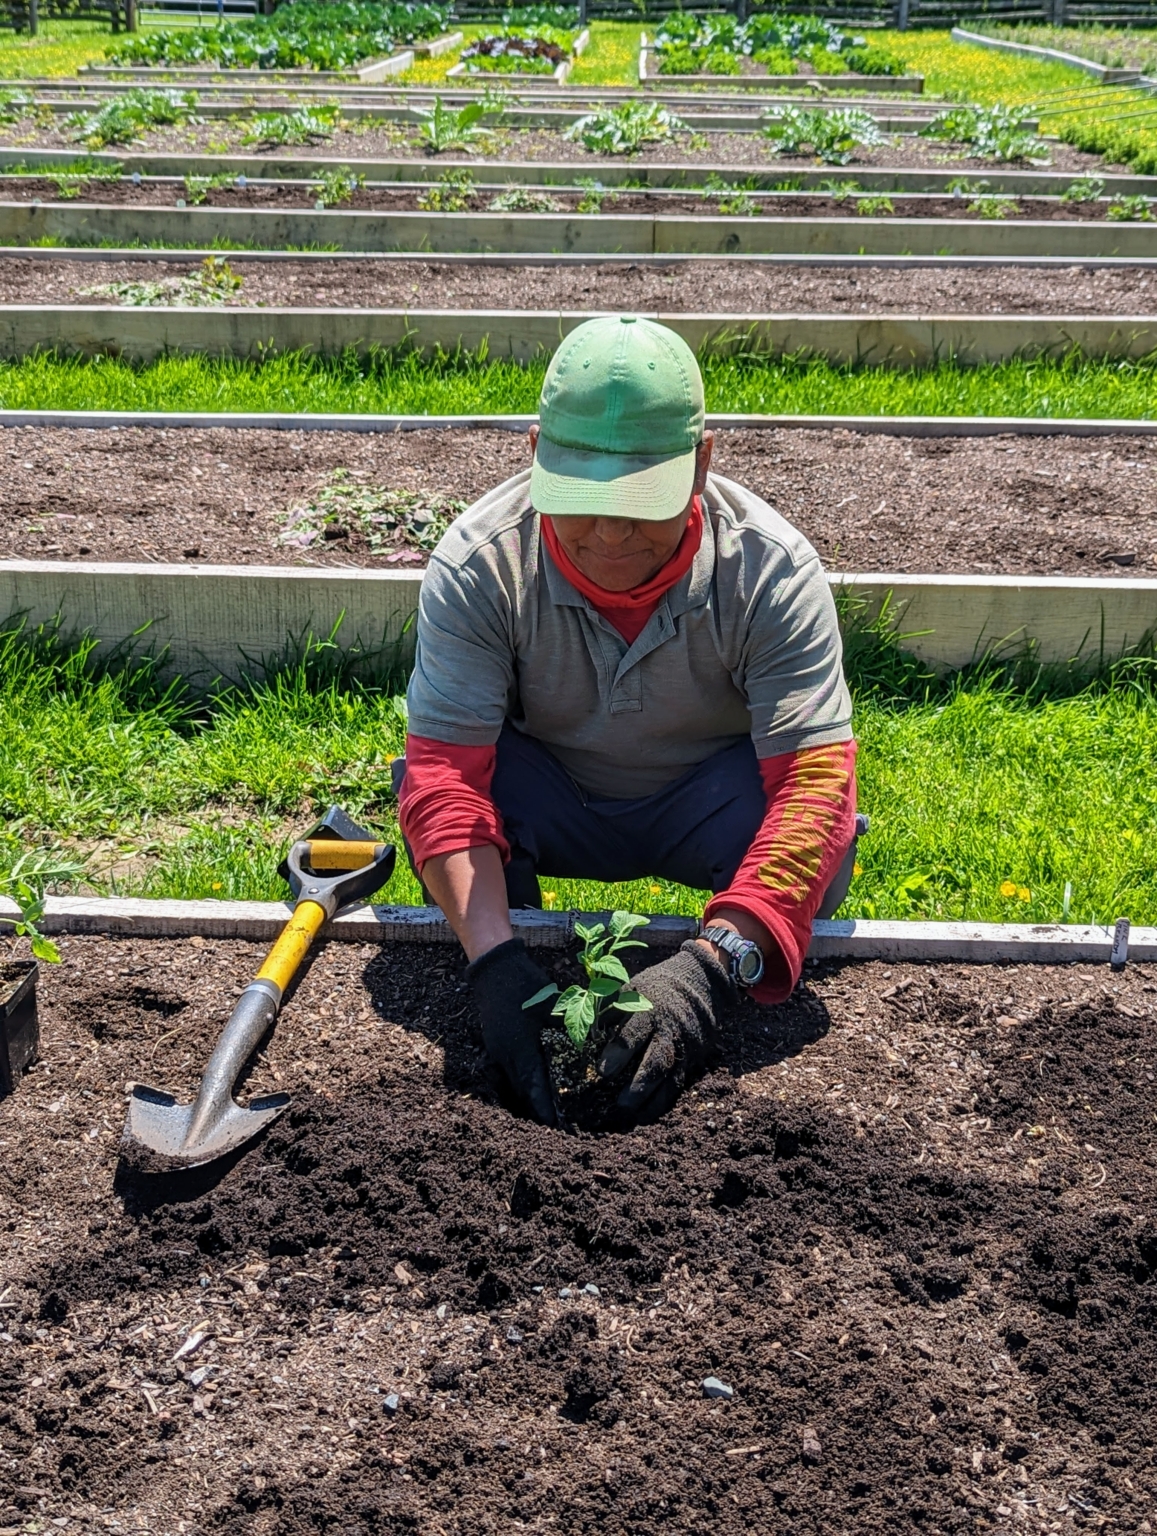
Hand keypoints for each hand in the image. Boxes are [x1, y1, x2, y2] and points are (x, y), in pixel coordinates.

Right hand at [466, 937, 558, 1126]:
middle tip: (558, 1124)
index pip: (534, 1088)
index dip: (545, 1109)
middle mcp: (506, 1055)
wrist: (494, 967)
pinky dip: (523, 1082)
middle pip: (523, 1092)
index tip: (557, 1126)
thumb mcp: (553, 1006)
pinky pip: (510, 1072)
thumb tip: (589, 1048)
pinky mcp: (495, 1045)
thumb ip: (569, 1029)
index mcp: (521, 1048)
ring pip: (515, 1083)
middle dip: (539, 1109)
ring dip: (530, 1097)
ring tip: (548, 1110)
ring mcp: (497, 1051)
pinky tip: (536, 1083)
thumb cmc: (526, 985)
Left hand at [597, 941, 734, 1124]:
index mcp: (648, 1010)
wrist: (700, 982)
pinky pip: (678, 1083)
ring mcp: (682, 1046)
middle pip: (656, 1059)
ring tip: (631, 1113)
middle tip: (620, 1103)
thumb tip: (575, 1031)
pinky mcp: (691, 1058)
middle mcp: (668, 1030)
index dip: (618, 1053)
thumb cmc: (654, 989)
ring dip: (650, 1097)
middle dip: (639, 1083)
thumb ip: (607, 1011)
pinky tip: (646, 1114)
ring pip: (669, 1076)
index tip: (602, 1072)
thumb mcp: (630, 989)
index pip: (634, 1033)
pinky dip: (663, 1101)